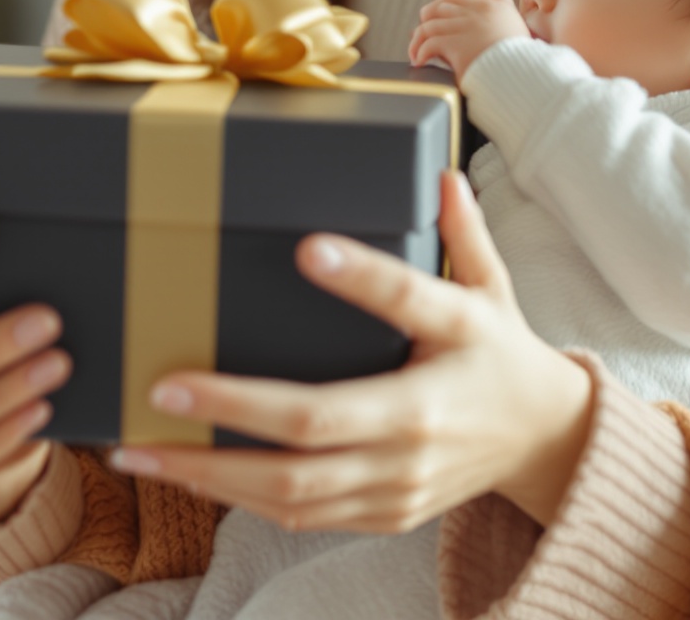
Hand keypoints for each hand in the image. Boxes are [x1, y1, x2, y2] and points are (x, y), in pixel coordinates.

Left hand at [101, 172, 594, 533]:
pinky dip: (239, 499)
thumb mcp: (491, 291)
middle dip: (228, 413)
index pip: (405, 308)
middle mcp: (419, 428)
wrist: (548, 444)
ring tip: (141, 450)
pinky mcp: (383, 513)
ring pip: (293, 488)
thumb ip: (465, 234)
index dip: (360, 277)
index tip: (306, 248)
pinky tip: (189, 476)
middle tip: (160, 390)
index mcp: (453, 351)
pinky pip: (301, 514)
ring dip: (211, 473)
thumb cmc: (505, 356)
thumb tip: (442, 175)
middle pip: (314, 428)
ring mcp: (398, 481)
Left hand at [408, 0, 528, 81]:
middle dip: (435, 10)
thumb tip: (480, 32)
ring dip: (420, 34)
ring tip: (417, 47)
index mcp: (501, 6)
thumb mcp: (520, 36)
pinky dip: (419, 51)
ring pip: (432, 19)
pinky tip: (420, 60)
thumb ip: (502, 27)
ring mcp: (468, 23)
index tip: (450, 2)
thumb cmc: (521, 66)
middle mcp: (483, 9)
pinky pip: (428, 41)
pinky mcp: (455, 42)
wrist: (521, 80)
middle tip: (428, 25)